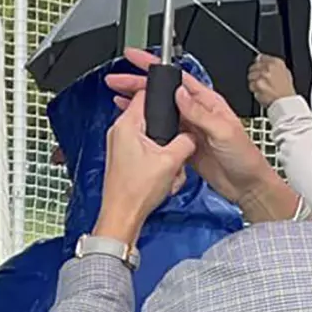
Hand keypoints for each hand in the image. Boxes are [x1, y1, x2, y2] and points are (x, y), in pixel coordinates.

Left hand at [93, 89, 194, 242]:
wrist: (123, 216)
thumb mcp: (171, 161)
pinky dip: (159, 163)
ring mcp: (120, 146)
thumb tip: (192, 135)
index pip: (144, 95)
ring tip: (169, 171)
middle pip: (152, 119)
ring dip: (166, 154)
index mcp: (126, 125)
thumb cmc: (136, 191)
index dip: (163, 96)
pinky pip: (147, 152)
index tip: (177, 101)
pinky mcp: (124, 159)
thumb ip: (186, 141)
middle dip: (169, 135)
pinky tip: (164, 178)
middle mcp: (119, 132)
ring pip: (152, 138)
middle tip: (176, 150)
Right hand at [107, 53, 286, 219]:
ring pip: (158, 109)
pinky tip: (133, 122)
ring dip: (138, 102)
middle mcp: (197, 112)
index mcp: (208, 102)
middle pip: (162, 92)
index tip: (136, 58)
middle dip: (138, 82)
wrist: (247, 186)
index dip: (155, 66)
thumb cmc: (245, 158)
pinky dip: (144, 124)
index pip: (177, 77)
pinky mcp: (182, 145)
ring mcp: (189, 128)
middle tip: (117, 79)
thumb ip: (200, 112)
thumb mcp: (224, 131)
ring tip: (118, 96)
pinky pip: (160, 130)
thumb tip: (179, 93)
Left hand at [247, 55, 294, 109]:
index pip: (261, 57)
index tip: (259, 68)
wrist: (286, 103)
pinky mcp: (258, 84)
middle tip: (263, 82)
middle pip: (253, 67)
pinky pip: (251, 85)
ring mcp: (263, 75)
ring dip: (254, 82)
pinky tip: (262, 92)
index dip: (259, 64)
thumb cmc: (286, 91)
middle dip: (255, 74)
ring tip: (264, 88)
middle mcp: (269, 67)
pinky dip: (254, 89)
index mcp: (277, 62)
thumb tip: (260, 58)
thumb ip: (272, 64)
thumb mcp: (285, 73)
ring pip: (251, 76)